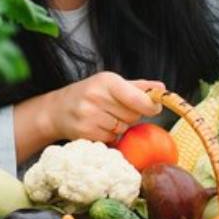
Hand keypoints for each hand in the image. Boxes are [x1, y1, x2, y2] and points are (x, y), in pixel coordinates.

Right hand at [46, 71, 164, 142]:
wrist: (57, 109)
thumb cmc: (89, 94)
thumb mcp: (111, 83)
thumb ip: (138, 87)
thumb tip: (162, 88)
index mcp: (107, 81)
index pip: (137, 97)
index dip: (150, 105)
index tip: (154, 107)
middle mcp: (96, 96)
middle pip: (133, 115)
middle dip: (131, 114)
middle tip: (117, 109)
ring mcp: (89, 115)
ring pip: (123, 128)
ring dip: (120, 125)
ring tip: (105, 116)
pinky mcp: (85, 132)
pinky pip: (111, 138)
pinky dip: (109, 134)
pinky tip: (98, 126)